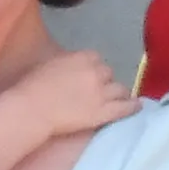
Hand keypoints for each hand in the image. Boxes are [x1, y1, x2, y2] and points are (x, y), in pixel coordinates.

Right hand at [18, 50, 139, 137]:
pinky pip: (125, 108)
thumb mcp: (49, 64)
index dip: (92, 68)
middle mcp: (96, 72)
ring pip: (120, 89)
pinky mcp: (105, 112)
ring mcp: (102, 93)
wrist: (32, 109)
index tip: (87, 76)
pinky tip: (136, 107)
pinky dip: (133, 106)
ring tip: (116, 100)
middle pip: (108, 74)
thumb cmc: (32, 86)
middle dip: (104, 81)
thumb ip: (66, 63)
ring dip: (117, 93)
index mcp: (81, 57)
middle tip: (97, 91)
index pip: (95, 59)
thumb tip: (72, 68)